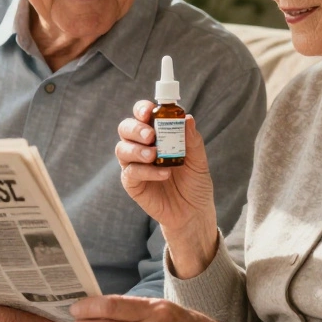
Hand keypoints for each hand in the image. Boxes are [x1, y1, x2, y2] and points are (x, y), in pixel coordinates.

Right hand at [117, 100, 217, 274]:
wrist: (194, 212)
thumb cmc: (195, 182)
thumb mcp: (199, 160)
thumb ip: (193, 140)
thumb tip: (187, 118)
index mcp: (156, 134)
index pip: (142, 115)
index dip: (142, 109)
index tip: (149, 111)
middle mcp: (141, 147)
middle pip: (125, 128)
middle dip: (135, 128)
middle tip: (151, 136)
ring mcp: (134, 165)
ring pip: (122, 149)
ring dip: (137, 150)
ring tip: (154, 155)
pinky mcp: (132, 184)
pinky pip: (131, 173)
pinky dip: (146, 171)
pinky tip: (163, 174)